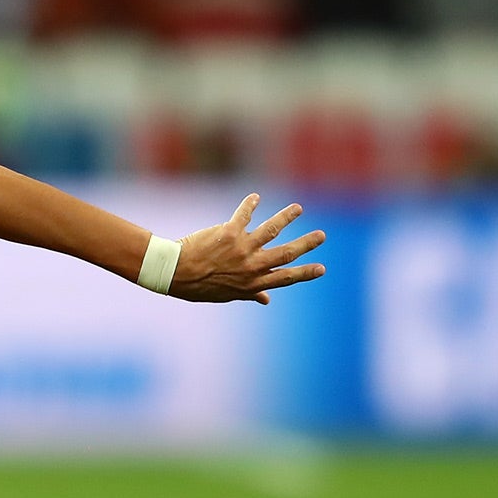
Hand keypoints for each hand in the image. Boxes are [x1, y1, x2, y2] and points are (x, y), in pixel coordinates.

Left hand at [170, 194, 325, 304]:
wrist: (175, 273)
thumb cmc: (200, 286)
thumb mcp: (227, 295)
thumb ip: (250, 294)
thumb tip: (267, 300)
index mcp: (252, 283)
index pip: (285, 278)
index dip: (305, 273)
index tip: (322, 268)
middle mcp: (251, 266)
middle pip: (286, 252)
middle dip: (306, 244)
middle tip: (321, 235)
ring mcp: (242, 249)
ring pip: (271, 230)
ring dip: (286, 217)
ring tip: (298, 209)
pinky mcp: (229, 233)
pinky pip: (244, 214)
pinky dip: (250, 204)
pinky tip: (256, 197)